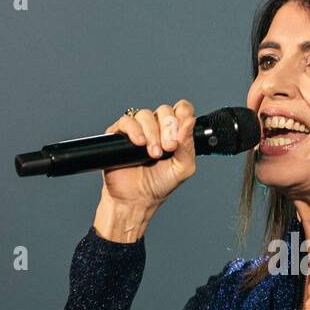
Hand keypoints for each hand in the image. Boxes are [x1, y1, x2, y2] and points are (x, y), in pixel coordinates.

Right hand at [93, 101, 196, 240]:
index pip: (181, 109)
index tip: (180, 134)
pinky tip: (139, 144)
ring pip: (145, 114)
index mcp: (174, 132)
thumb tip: (190, 121)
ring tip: (153, 154)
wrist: (136, 199)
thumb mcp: (183, 168)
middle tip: (168, 148)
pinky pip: (126, 121)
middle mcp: (157, 128)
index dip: (182, 116)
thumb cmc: (160, 184)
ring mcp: (138, 129)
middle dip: (168, 128)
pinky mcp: (120, 134)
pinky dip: (135, 130)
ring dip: (152, 133)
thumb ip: (188, 145)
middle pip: (164, 110)